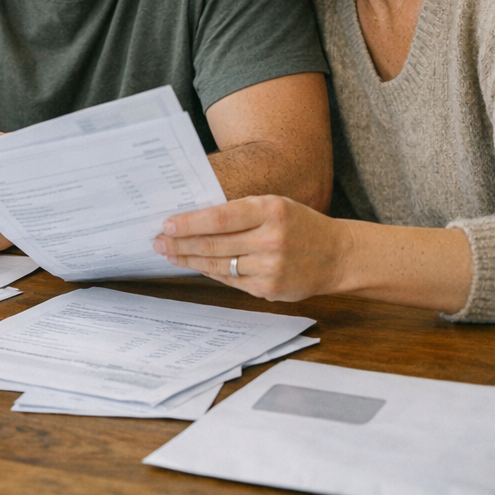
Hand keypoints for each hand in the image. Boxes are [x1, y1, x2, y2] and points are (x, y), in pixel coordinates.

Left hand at [152, 195, 348, 301]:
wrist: (337, 255)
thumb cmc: (299, 224)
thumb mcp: (274, 205)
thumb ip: (240, 211)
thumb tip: (194, 219)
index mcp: (270, 210)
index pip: (220, 218)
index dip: (189, 223)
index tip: (167, 225)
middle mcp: (271, 239)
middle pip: (214, 244)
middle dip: (180, 243)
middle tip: (158, 242)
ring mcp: (270, 268)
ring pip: (218, 264)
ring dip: (189, 259)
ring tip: (169, 254)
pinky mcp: (269, 289)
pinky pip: (231, 280)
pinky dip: (210, 271)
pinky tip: (196, 264)